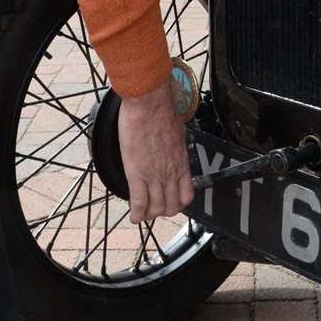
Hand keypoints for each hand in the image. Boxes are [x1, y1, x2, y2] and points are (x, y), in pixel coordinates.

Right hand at [117, 77, 194, 221]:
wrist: (149, 104)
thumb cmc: (161, 112)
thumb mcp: (177, 133)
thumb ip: (174, 147)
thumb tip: (170, 148)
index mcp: (181, 163)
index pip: (186, 194)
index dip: (178, 203)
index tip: (170, 202)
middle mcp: (171, 173)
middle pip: (172, 206)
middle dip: (163, 211)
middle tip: (154, 208)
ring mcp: (155, 175)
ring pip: (156, 209)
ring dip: (149, 214)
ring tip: (143, 213)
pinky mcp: (137, 173)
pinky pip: (139, 202)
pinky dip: (136, 213)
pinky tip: (134, 216)